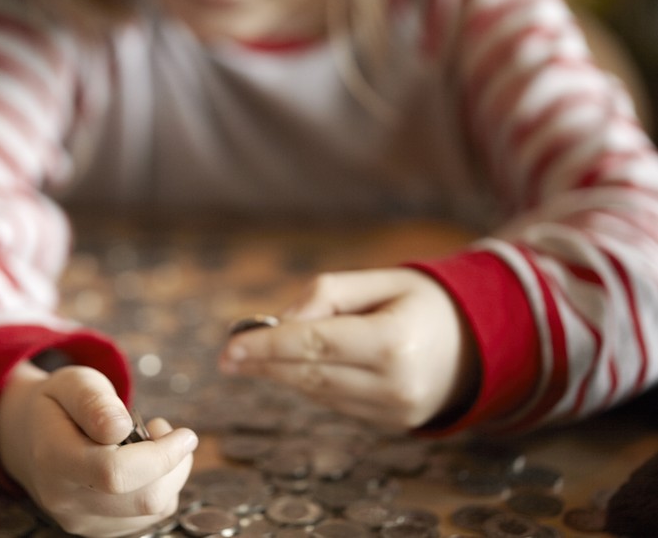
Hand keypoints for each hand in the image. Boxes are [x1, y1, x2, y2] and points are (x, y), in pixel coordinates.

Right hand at [0, 362, 196, 537]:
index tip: (184, 434)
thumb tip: (122, 427)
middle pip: (144, 498)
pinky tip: (144, 464)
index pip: (115, 472)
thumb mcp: (73, 383)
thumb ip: (95, 402)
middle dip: (174, 463)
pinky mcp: (98, 530)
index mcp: (54, 459)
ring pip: (153, 510)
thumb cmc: (59, 403)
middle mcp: (65, 499)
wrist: (30, 437)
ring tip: (151, 441)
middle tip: (163, 429)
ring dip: (171, 475)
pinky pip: (149, 517)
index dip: (160, 455)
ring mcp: (81, 521)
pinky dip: (161, 488)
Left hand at [219, 268, 477, 428]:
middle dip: (264, 364)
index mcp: (394, 341)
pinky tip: (291, 368)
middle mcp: (394, 383)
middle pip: (309, 375)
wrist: (477, 343)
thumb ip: (326, 295)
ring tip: (252, 356)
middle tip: (228, 355)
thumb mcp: (380, 280)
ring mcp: (393, 410)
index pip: (315, 344)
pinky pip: (333, 403)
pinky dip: (307, 384)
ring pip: (316, 393)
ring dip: (281, 374)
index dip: (267, 346)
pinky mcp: (390, 424)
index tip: (230, 347)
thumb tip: (279, 323)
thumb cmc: (422, 301)